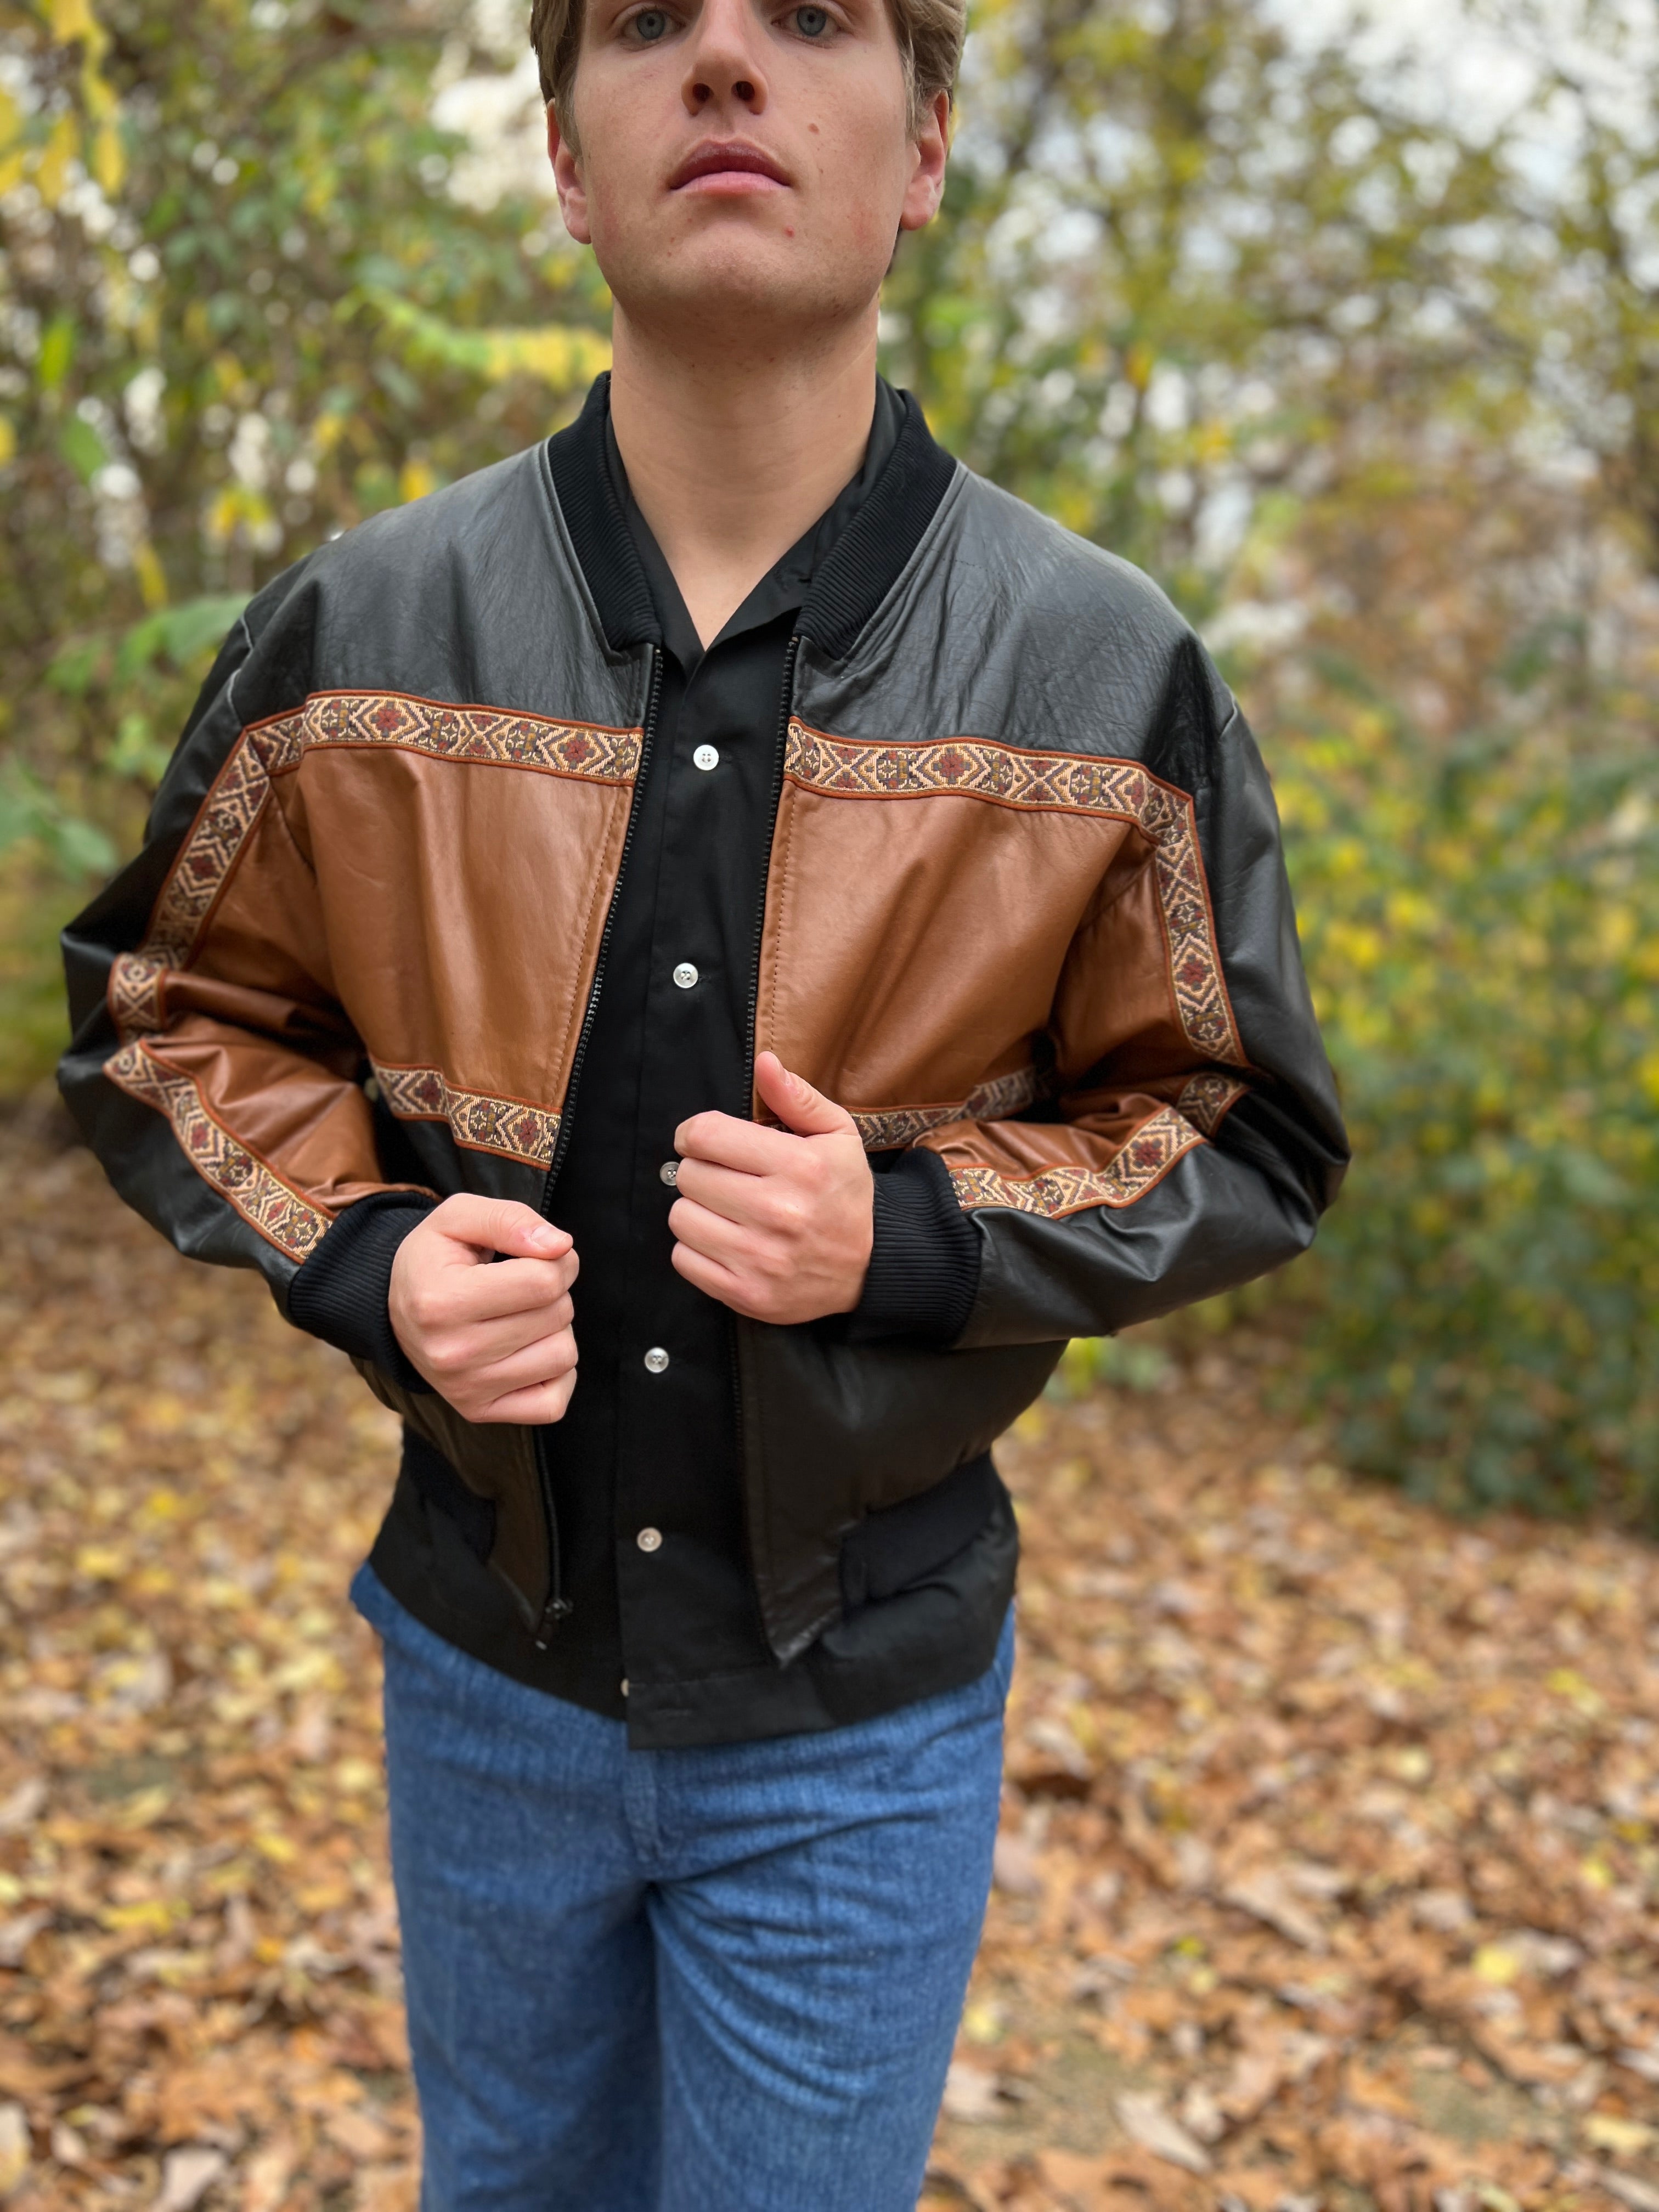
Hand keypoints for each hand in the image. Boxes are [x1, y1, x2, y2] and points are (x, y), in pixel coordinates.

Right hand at [388, 1195, 579, 1423]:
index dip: (557, 1260)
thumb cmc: (436, 1259)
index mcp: (442, 1302)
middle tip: (522, 1286)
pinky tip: (528, 1351)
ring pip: (563, 1356)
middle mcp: (451, 1353)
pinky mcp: (479, 1411)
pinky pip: (553, 1403)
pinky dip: (555, 1374)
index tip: (539, 1256)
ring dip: (555, 1329)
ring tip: (520, 1317)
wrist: (396, 1309)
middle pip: (558, 1316)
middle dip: (554, 1291)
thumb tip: (560, 1246)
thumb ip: (510, 1220)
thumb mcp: (459, 1217)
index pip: (545, 1281)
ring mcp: (465, 1389)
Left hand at [669, 1052, 873, 1324]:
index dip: (694, 1133)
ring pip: (680, 1218)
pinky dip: (696, 1249)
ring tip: (725, 1210)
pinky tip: (725, 1241)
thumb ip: (797, 1097)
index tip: (703, 1140)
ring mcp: (760, 1258)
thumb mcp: (838, 1136)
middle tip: (724, 1178)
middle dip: (700, 1170)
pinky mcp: (746, 1294)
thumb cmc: (846, 1194)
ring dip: (696, 1210)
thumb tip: (764, 1062)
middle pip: (688, 1175)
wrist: (871, 1267)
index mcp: (799, 1166)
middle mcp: (778, 1212)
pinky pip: (683, 1259)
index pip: (706, 1136)